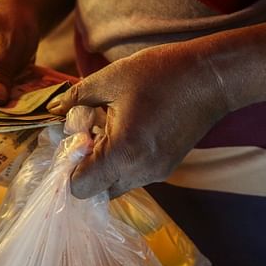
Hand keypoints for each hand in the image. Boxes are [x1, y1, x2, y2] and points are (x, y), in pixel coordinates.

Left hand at [47, 43, 229, 198]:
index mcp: (122, 152)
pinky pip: (132, 176)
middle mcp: (138, 172)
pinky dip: (122, 163)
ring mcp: (155, 174)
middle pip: (96, 192)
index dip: (68, 170)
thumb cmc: (160, 73)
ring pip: (115, 186)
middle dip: (85, 169)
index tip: (70, 144)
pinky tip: (127, 132)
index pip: (81, 189)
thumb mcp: (110, 79)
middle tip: (87, 137)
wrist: (211, 78)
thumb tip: (53, 108)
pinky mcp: (165, 169)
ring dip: (104, 166)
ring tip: (109, 130)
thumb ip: (77, 98)